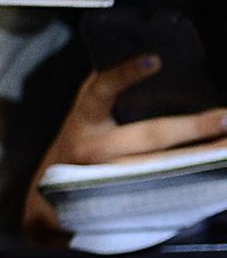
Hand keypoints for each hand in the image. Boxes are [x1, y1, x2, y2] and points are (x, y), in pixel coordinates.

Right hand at [24, 58, 226, 233]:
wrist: (48, 199)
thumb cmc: (78, 144)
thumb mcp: (82, 113)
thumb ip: (104, 89)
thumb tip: (143, 54)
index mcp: (84, 120)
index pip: (102, 91)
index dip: (126, 74)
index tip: (156, 59)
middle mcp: (94, 150)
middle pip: (149, 137)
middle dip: (192, 128)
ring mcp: (107, 180)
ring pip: (162, 169)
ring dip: (201, 158)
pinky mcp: (120, 203)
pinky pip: (162, 193)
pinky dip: (191, 183)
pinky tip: (214, 172)